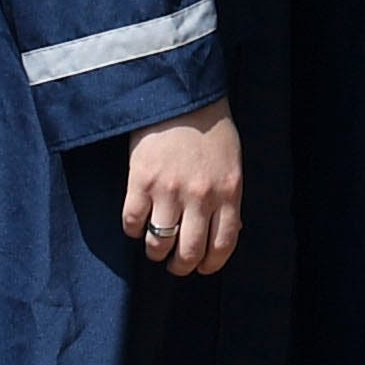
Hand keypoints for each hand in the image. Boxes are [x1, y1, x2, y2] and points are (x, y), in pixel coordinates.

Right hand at [124, 97, 243, 276]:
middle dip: (181, 266)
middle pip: (189, 251)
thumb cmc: (210, 129)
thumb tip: (228, 232)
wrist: (181, 96)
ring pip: (159, 242)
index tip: (202, 268)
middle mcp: (200, 195)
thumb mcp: (231, 162)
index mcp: (229, 190)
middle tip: (175, 265)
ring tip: (155, 248)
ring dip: (156, 252)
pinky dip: (133, 230)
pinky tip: (138, 225)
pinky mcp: (140, 181)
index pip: (223, 243)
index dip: (211, 264)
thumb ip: (228, 197)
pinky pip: (133, 222)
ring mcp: (169, 189)